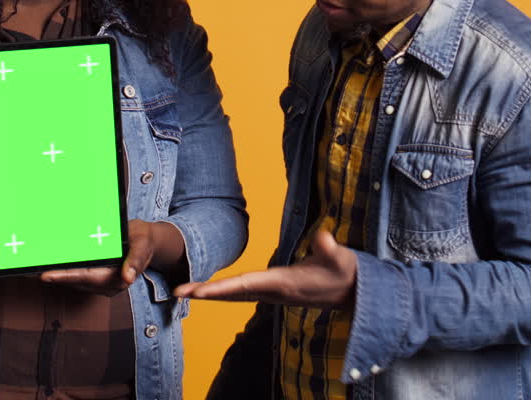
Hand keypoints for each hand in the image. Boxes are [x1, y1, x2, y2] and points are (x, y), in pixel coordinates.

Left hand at [40, 219, 179, 295]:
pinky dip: (62, 270)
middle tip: (28, 269)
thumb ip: (136, 260)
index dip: (64, 277)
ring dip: (54, 274)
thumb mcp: (143, 244)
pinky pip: (75, 276)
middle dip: (52, 276)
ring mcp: (100, 283)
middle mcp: (107, 285)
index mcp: (117, 278)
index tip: (45, 275)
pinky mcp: (95, 278)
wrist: (147, 242)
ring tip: (31, 266)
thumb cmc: (143, 240)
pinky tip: (47, 264)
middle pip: (74, 281)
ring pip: (72, 280)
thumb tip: (127, 277)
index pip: (86, 278)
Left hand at [173, 228, 356, 307]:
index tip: (199, 291)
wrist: (353, 292)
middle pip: (232, 294)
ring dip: (210, 293)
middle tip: (178, 292)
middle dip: (205, 293)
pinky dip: (224, 292)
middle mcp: (273, 292)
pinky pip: (242, 293)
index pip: (246, 285)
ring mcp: (273, 294)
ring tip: (184, 291)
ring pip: (235, 295)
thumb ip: (330, 248)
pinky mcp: (275, 292)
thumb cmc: (346, 273)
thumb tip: (324, 236)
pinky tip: (210, 291)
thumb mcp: (342, 259)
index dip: (222, 288)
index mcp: (283, 284)